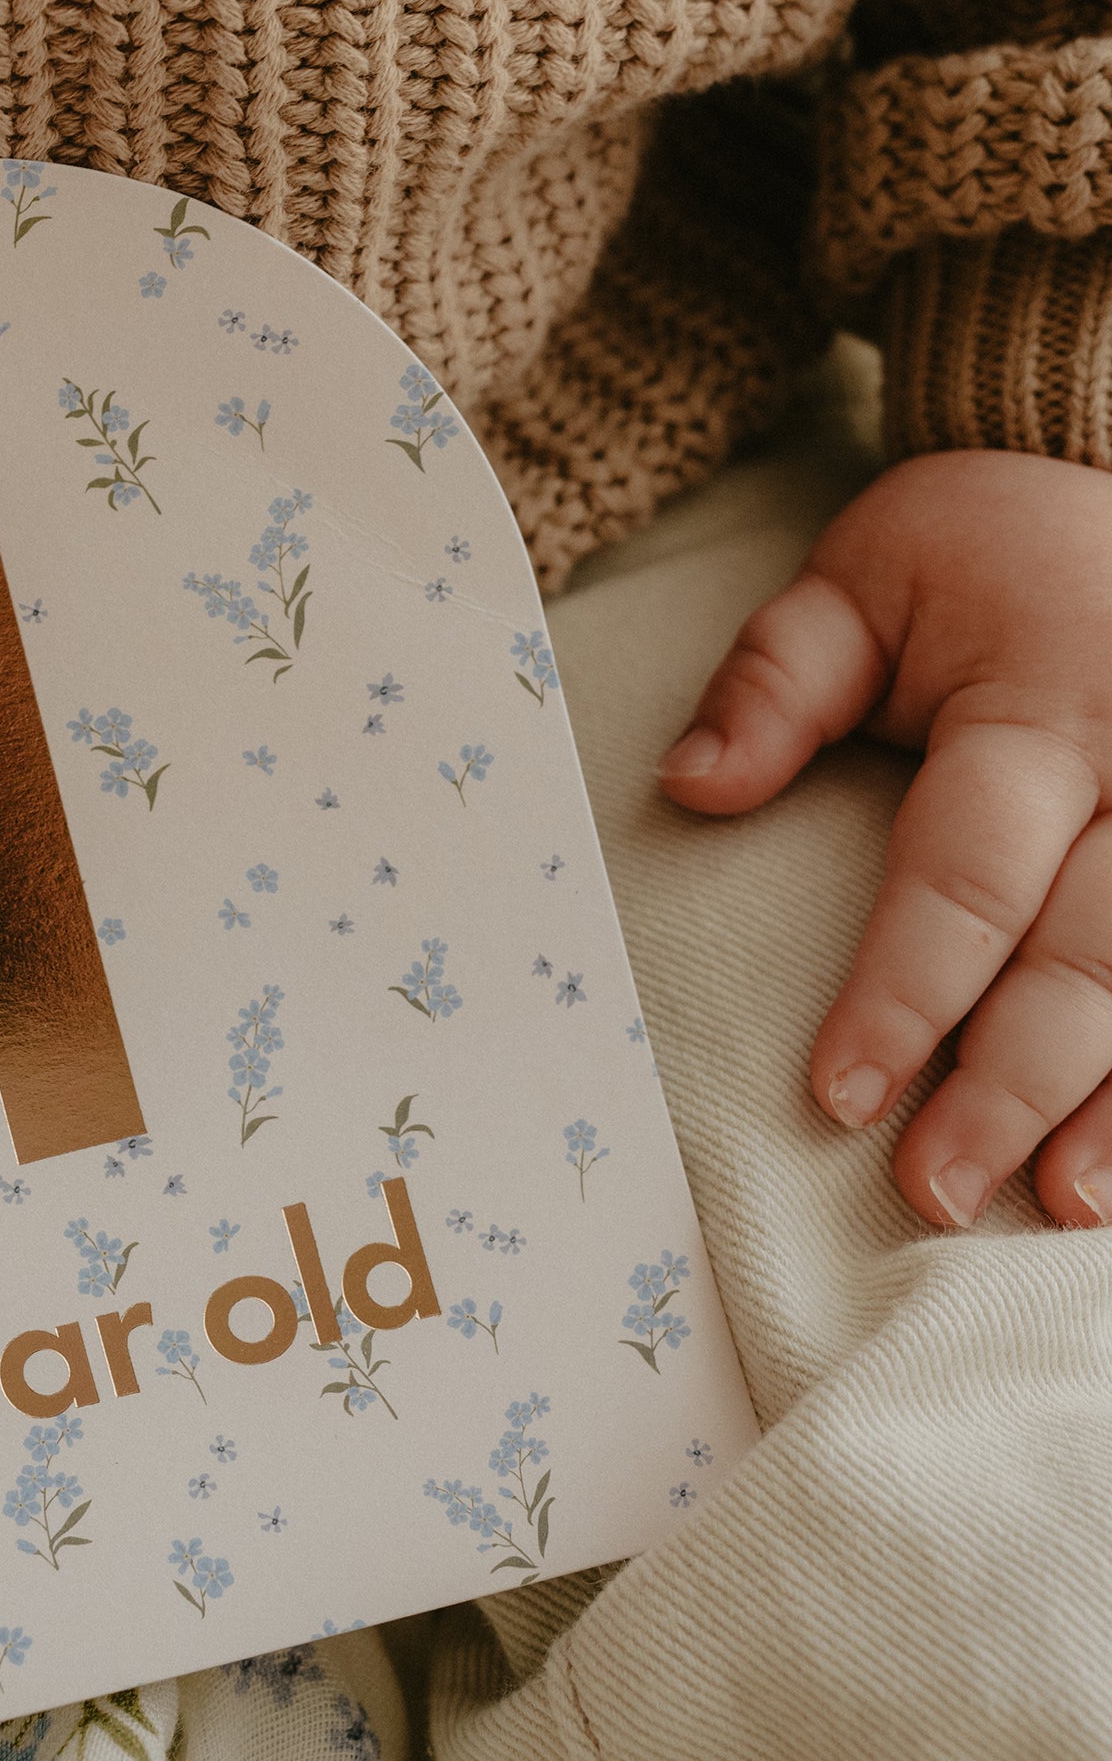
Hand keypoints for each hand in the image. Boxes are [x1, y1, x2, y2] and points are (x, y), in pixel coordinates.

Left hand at [659, 449, 1111, 1232]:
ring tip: (1062, 1205)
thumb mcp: (856, 582)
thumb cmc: (973, 555)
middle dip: (1013, 1085)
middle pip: (1088, 954)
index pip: (967, 875)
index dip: (905, 992)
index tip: (840, 1091)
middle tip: (934, 1188)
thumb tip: (688, 787)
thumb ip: (774, 683)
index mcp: (1040, 706)